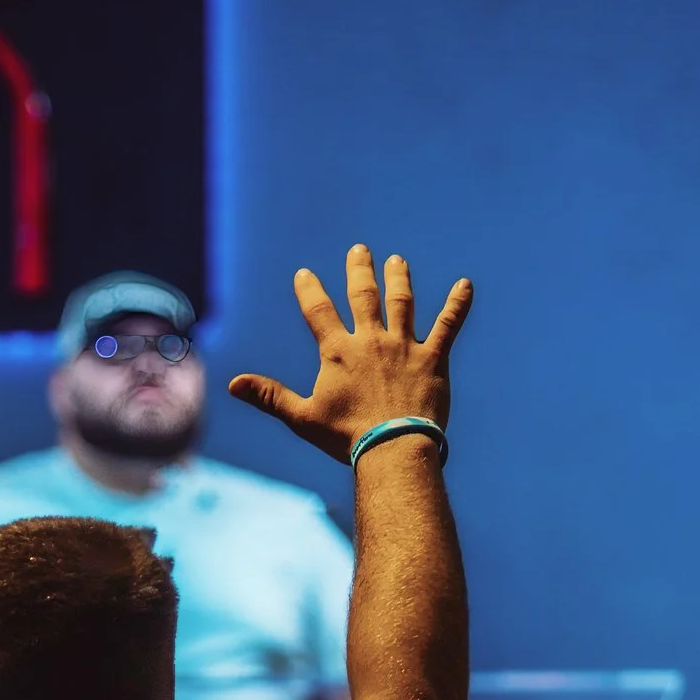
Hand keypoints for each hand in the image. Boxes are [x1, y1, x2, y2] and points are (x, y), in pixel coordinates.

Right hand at [226, 245, 469, 461]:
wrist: (393, 448)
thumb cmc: (346, 436)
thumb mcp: (302, 417)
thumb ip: (269, 396)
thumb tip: (233, 384)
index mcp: (339, 351)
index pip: (319, 311)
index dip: (309, 291)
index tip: (304, 274)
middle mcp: (371, 340)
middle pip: (364, 296)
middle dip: (359, 271)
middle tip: (360, 251)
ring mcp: (404, 346)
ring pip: (402, 302)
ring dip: (399, 279)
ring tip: (397, 261)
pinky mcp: (434, 359)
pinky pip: (448, 324)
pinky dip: (457, 304)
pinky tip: (466, 285)